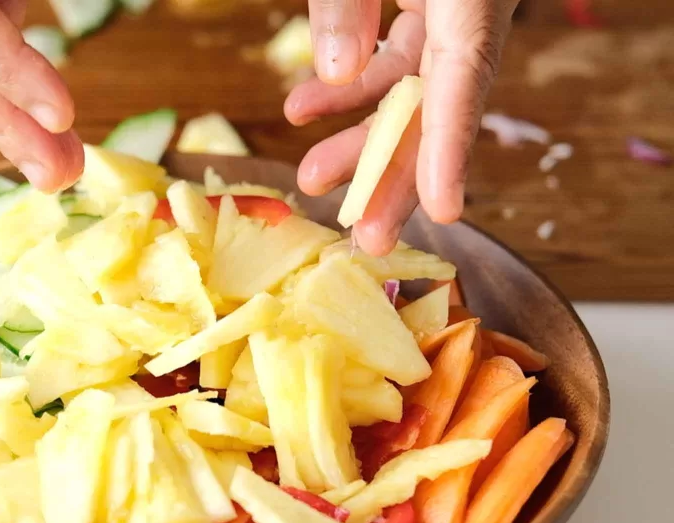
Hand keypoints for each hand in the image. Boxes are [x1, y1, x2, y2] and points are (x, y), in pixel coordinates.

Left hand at [286, 0, 518, 254]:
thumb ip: (348, 0)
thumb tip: (339, 70)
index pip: (467, 72)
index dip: (453, 147)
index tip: (444, 213)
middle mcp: (477, 9)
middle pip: (442, 106)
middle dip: (399, 176)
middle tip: (368, 239)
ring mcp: (453, 12)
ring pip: (414, 93)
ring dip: (363, 140)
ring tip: (313, 180)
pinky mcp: (430, 8)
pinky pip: (393, 60)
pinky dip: (350, 90)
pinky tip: (303, 111)